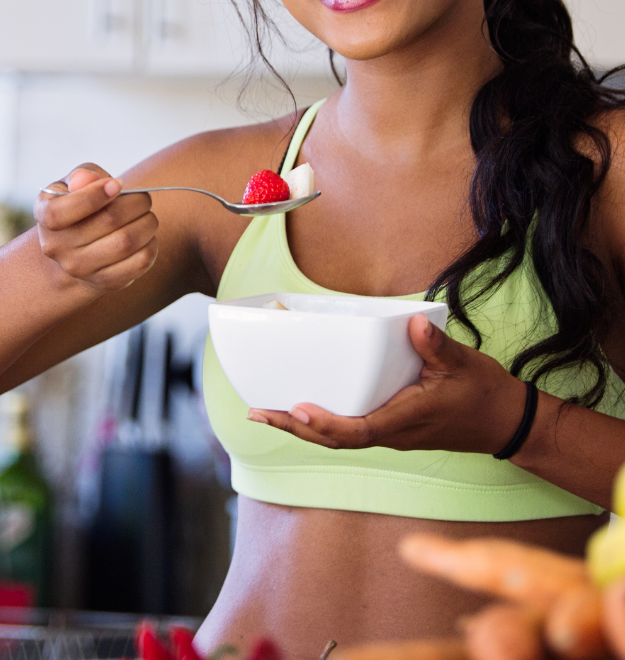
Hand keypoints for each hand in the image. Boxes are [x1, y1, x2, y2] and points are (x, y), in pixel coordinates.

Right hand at [33, 164, 157, 296]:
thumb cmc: (78, 205)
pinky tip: (146, 236)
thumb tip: (88, 178)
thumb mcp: (72, 184)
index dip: (94, 195)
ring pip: (126, 242)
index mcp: (44, 215)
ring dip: (147, 223)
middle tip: (144, 198)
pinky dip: (150, 245)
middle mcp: (56, 246)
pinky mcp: (104, 282)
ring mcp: (79, 268)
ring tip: (147, 215)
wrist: (75, 250)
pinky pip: (139, 263)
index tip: (117, 184)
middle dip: (136, 203)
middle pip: (108, 221)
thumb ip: (82, 175)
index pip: (61, 212)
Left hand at [247, 314, 529, 454]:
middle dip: (293, 428)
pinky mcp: (389, 427)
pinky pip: (347, 430)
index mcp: (405, 420)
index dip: (326, 424)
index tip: (297, 409)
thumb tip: (414, 322)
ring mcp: (389, 433)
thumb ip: (436, 345)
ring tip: (264, 413)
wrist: (506, 422)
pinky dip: (319, 423)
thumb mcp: (463, 364)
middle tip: (256, 413)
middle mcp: (392, 432)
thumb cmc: (483, 392)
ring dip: (300, 428)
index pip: (358, 431)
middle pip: (334, 439)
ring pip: (337, 438)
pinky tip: (299, 410)